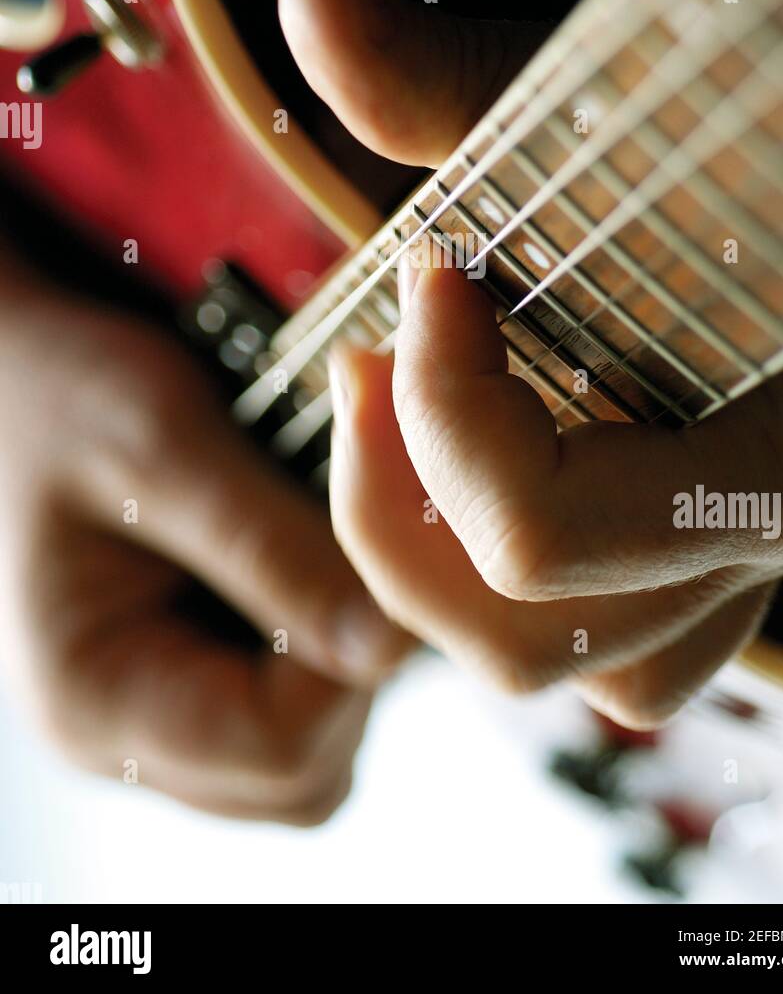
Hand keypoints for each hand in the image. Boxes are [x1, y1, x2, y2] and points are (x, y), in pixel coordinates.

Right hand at [0, 257, 408, 821]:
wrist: (13, 368)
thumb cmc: (58, 392)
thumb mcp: (160, 445)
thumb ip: (269, 544)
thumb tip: (386, 640)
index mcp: (96, 695)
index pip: (282, 746)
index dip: (350, 659)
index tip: (364, 554)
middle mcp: (123, 732)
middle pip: (299, 774)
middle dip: (350, 668)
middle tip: (346, 550)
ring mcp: (155, 711)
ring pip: (303, 752)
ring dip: (339, 660)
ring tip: (321, 548)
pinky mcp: (187, 675)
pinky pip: (286, 706)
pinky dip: (317, 643)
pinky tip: (302, 558)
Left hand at [281, 0, 782, 727]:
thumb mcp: (632, 96)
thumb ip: (459, 76)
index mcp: (777, 455)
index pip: (538, 538)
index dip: (442, 410)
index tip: (428, 271)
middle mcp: (769, 535)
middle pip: (521, 640)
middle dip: (400, 507)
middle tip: (373, 362)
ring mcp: (754, 549)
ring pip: (575, 666)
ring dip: (453, 559)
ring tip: (416, 418)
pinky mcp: (733, 534)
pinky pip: (627, 640)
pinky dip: (534, 581)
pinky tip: (500, 451)